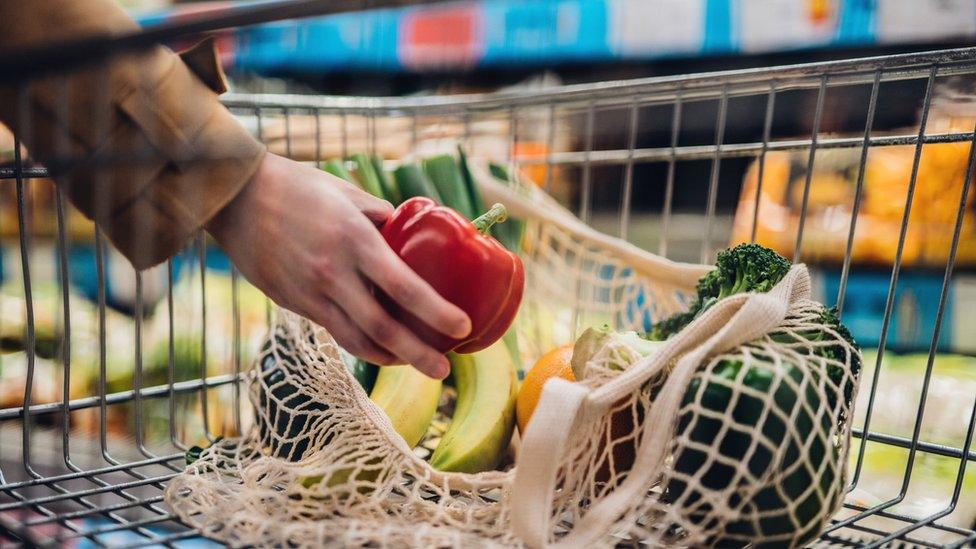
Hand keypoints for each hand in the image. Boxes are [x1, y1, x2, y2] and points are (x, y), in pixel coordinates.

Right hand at [206, 153, 469, 377]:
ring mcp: (311, 293)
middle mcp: (334, 273)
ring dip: (390, 358)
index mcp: (354, 240)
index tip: (462, 326)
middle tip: (444, 371)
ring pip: (356, 340)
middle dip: (418, 355)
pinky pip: (334, 331)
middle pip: (383, 328)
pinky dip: (362, 344)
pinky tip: (381, 348)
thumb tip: (408, 234)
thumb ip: (380, 217)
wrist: (235, 197)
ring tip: (416, 363)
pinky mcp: (293, 303)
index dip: (436, 312)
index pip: (404, 286)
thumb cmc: (297, 186)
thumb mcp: (347, 192)